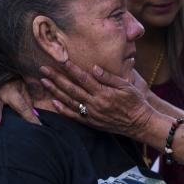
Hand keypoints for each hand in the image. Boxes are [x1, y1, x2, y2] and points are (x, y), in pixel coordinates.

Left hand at [39, 61, 153, 137]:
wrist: (139, 123)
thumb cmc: (135, 102)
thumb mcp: (127, 86)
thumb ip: (109, 77)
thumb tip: (94, 68)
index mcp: (104, 93)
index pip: (84, 78)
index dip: (72, 69)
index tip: (61, 60)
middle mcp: (95, 103)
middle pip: (72, 88)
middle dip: (56, 78)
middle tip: (43, 69)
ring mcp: (92, 114)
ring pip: (69, 101)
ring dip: (55, 91)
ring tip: (44, 82)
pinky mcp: (91, 122)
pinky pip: (73, 116)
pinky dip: (62, 109)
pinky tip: (53, 102)